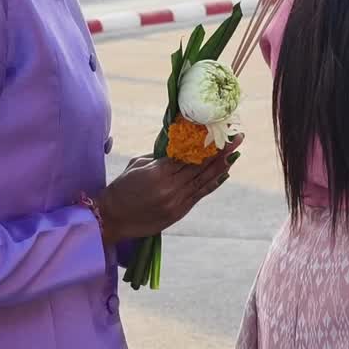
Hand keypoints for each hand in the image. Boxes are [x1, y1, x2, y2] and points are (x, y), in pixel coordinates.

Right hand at [96, 135, 242, 244]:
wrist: (111, 218)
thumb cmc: (121, 188)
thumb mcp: (137, 164)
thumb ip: (159, 156)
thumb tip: (179, 146)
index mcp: (158, 171)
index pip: (188, 153)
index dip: (205, 142)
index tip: (217, 130)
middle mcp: (170, 186)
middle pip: (201, 164)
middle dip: (221, 150)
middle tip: (237, 137)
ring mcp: (176, 201)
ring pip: (204, 179)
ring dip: (222, 165)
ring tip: (236, 152)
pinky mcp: (178, 212)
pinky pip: (200, 194)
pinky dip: (214, 183)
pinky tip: (225, 172)